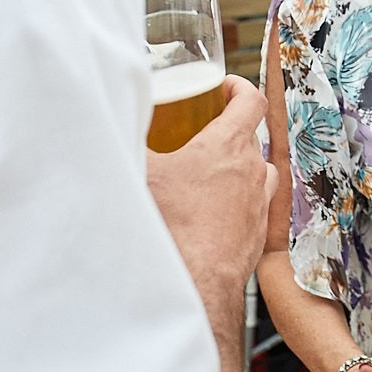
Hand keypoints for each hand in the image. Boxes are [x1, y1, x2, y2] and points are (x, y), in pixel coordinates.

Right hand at [147, 75, 277, 294]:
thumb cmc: (169, 226)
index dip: (239, 87)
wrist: (194, 283)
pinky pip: (254, 204)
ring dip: (239, 165)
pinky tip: (212, 209)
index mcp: (228, 146)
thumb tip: (112, 121)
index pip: (251, 100)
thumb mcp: (140, 171)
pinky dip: (239, 198)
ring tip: (211, 171)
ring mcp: (259, 204)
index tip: (225, 87)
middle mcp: (252, 171)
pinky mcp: (257, 233)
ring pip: (257, 171)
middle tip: (203, 131)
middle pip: (251, 135)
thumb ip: (130, 141)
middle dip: (230, 128)